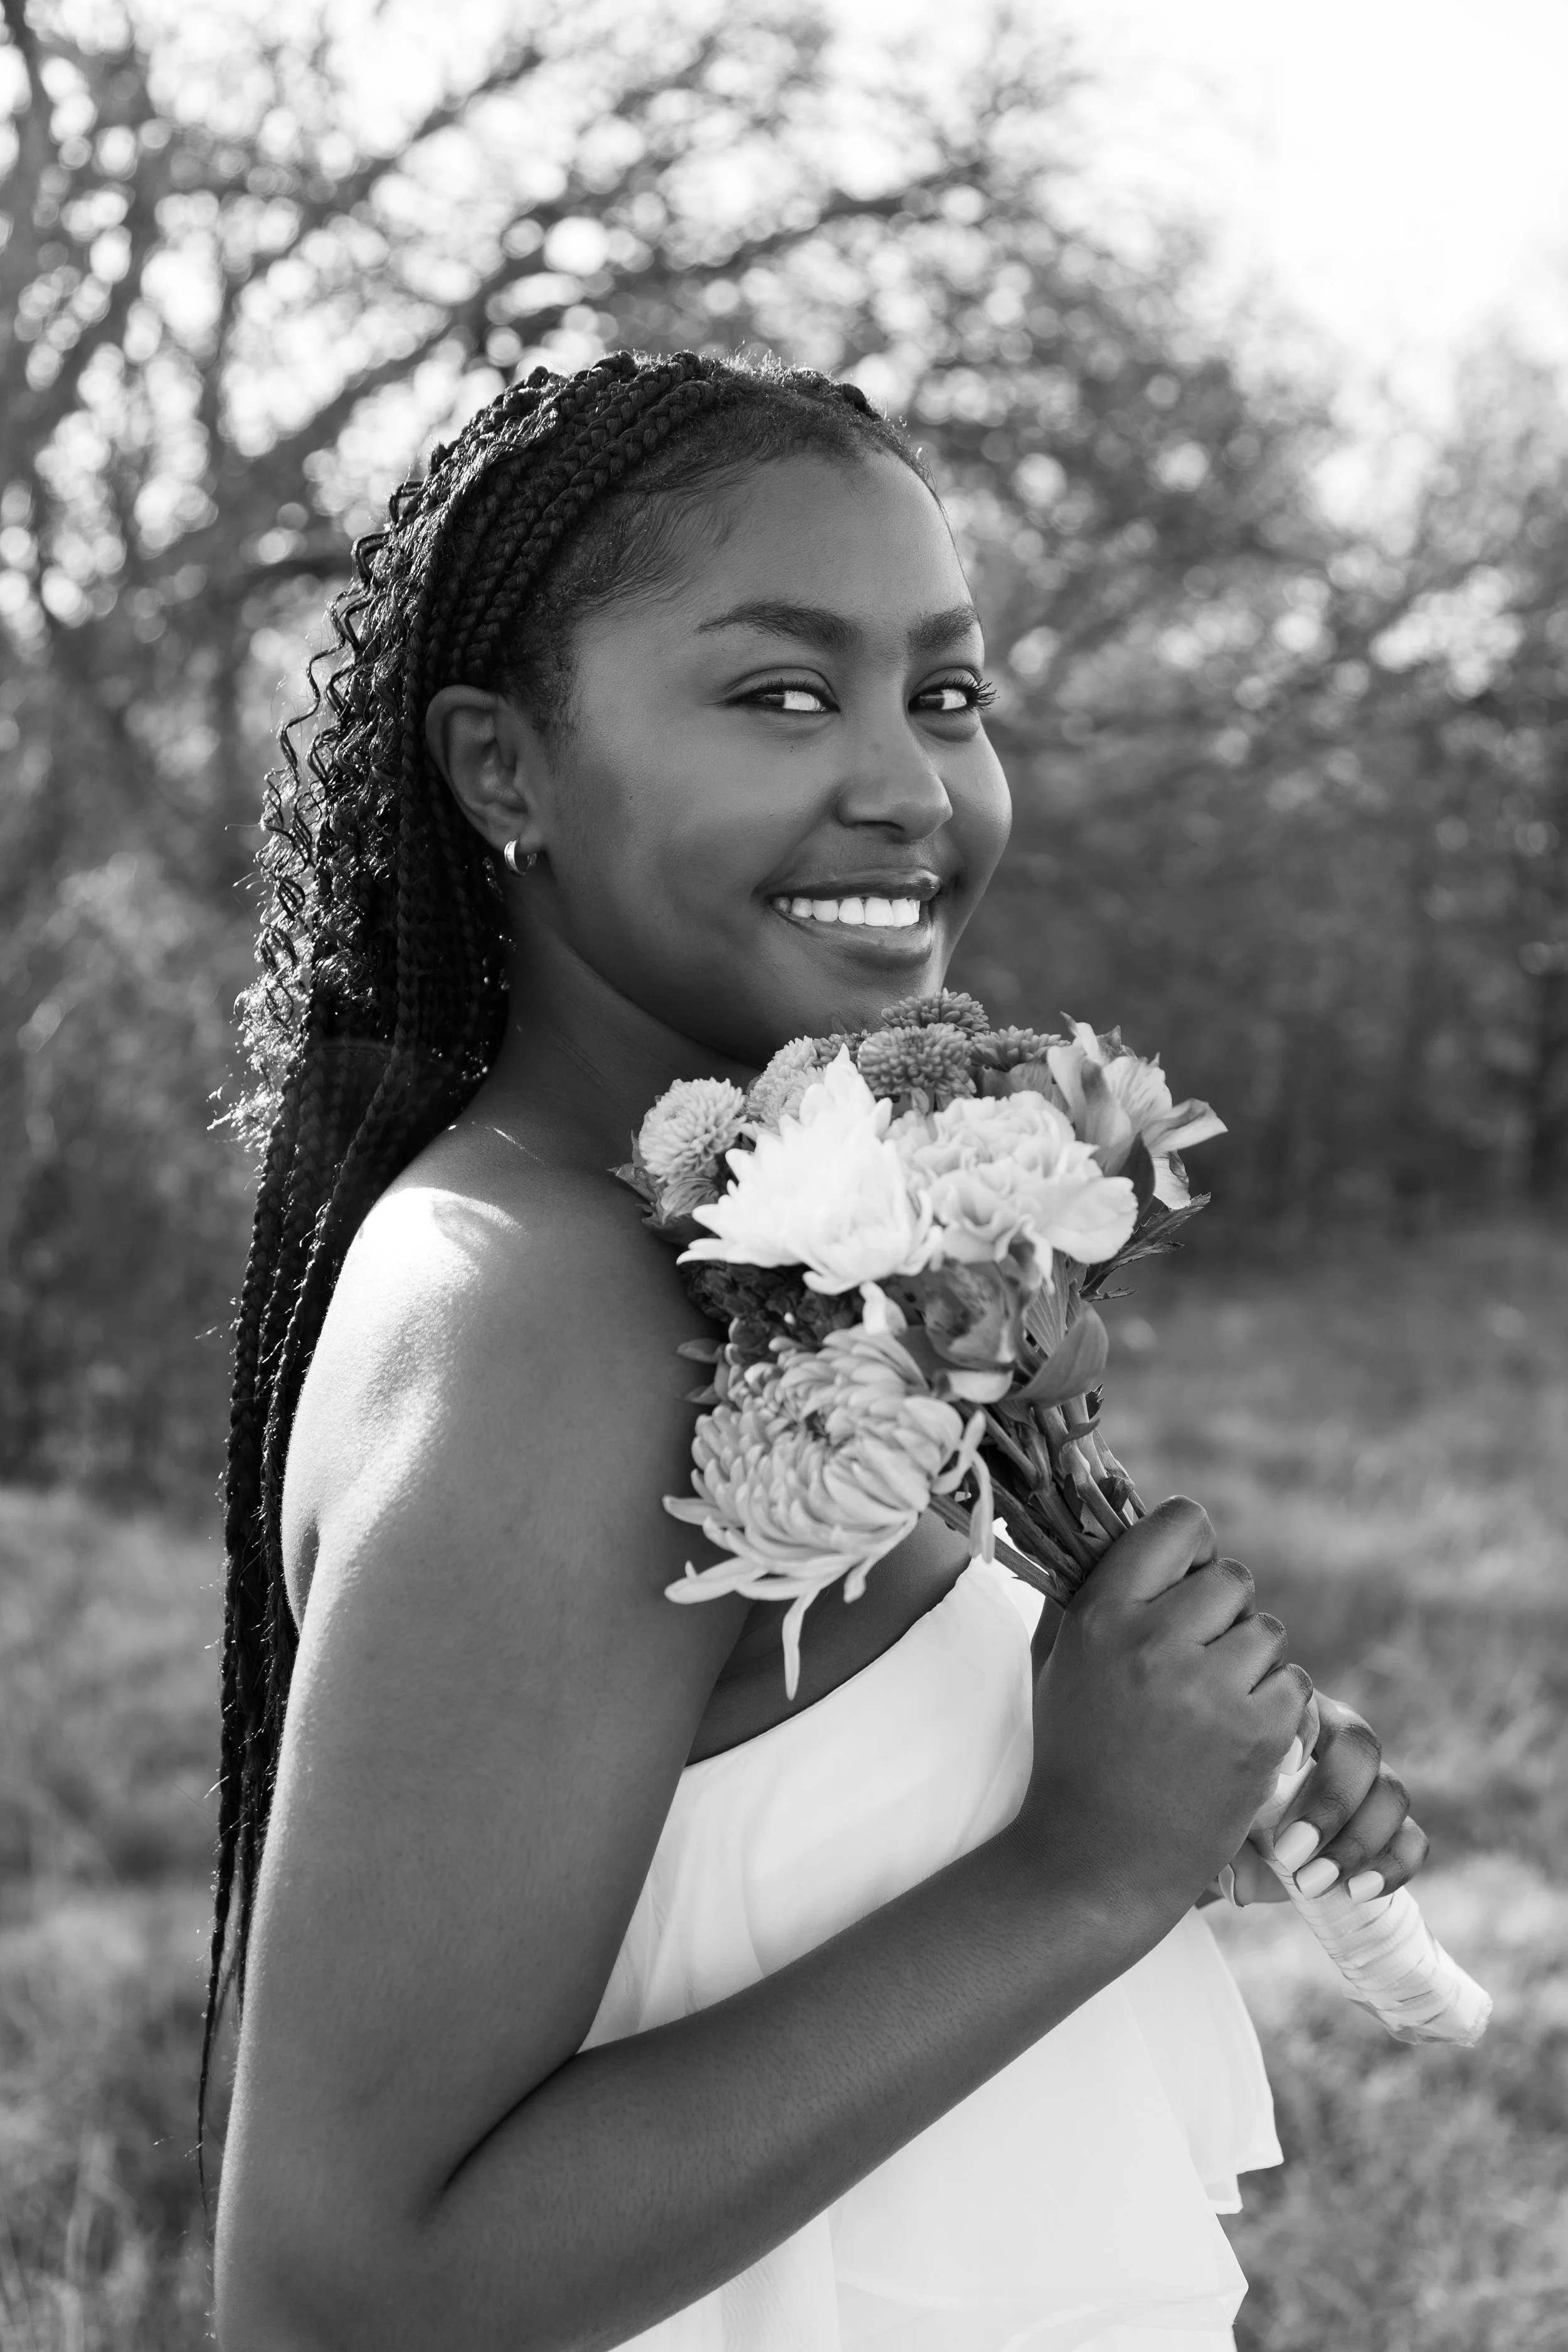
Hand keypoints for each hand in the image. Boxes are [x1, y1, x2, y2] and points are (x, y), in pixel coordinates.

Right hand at [1009, 1497, 1313, 1932]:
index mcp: (1101, 1616)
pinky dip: (1273, 1708)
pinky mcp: (1256, 1737)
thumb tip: (1114, 1512)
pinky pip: (1293, 1685)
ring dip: (1251, 1662)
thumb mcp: (1057, 1660)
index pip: (1180, 1525)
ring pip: (1267, 1633)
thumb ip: (1089, 1587)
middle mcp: (1154, 1644)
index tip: (1186, 1579)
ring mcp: (1208, 1691)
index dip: (1193, 1547)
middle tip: (1197, 1659)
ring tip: (1211, 1705)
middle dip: (1223, 1614)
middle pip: (1233, 1578)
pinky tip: (1234, 1737)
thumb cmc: (1074, 1753)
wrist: (1095, 1862)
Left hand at [1205, 1692, 1429, 1906]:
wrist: (1245, 1850)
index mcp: (1294, 1715)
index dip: (1301, 1734)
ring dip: (1356, 1843)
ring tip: (1312, 1883)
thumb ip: (1222, 1823)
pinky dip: (1392, 1867)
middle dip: (1331, 1804)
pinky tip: (1354, 1893)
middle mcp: (1340, 1738)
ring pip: (1392, 1794)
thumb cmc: (1223, 1815)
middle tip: (1289, 1853)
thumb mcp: (1213, 1812)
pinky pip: (1413, 1840)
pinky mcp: (1393, 1826)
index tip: (1277, 1774)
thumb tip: (1238, 1877)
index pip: (1311, 1706)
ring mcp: (1373, 1780)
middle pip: (1361, 1747)